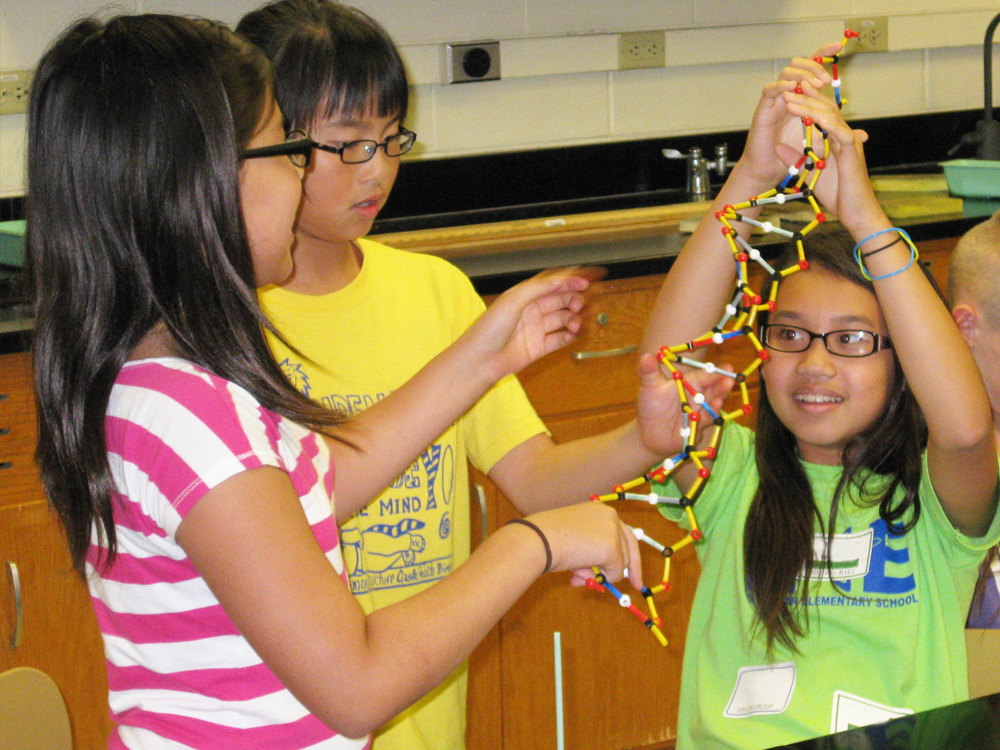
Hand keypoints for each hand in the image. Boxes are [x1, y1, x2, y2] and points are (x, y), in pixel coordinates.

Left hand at [464, 266, 605, 380]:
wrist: (480, 360)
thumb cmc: (490, 328)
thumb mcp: (513, 300)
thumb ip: (538, 288)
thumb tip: (561, 280)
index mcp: (524, 297)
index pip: (551, 285)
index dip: (569, 282)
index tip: (585, 282)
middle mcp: (531, 312)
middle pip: (559, 301)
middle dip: (573, 300)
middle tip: (579, 304)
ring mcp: (535, 330)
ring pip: (562, 320)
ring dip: (573, 319)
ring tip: (575, 324)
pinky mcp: (538, 348)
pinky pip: (559, 340)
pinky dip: (569, 336)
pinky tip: (573, 335)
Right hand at [525, 501, 641, 588]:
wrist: (538, 540)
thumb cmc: (547, 540)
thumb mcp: (574, 543)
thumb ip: (591, 556)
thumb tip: (600, 576)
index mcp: (599, 510)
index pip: (623, 533)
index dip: (630, 555)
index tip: (635, 573)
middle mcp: (610, 516)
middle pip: (630, 548)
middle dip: (627, 570)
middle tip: (634, 586)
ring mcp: (612, 531)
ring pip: (622, 563)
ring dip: (602, 573)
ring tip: (576, 571)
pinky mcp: (612, 548)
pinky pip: (615, 573)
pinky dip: (601, 579)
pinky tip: (579, 570)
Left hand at [635, 352, 734, 456]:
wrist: (648, 433)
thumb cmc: (651, 406)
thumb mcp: (650, 387)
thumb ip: (649, 372)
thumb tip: (646, 355)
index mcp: (688, 383)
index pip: (703, 376)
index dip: (713, 372)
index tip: (727, 367)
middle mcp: (697, 395)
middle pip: (713, 387)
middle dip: (722, 382)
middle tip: (730, 376)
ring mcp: (699, 410)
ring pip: (713, 401)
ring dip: (720, 394)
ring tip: (727, 386)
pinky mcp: (698, 426)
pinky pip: (707, 418)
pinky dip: (711, 412)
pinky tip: (716, 404)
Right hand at [736, 43, 844, 187]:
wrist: (770, 171)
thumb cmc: (793, 156)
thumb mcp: (824, 143)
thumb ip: (842, 135)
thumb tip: (865, 135)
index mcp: (802, 96)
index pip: (812, 68)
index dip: (823, 54)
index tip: (838, 46)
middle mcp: (788, 94)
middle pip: (799, 64)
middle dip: (814, 66)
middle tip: (826, 81)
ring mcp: (775, 101)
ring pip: (786, 72)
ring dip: (802, 75)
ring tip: (813, 86)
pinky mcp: (763, 109)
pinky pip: (770, 89)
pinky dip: (781, 86)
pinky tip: (792, 89)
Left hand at [776, 79, 885, 235]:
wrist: (856, 214)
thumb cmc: (837, 195)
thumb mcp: (808, 173)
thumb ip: (796, 158)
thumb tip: (778, 147)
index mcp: (835, 140)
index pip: (822, 114)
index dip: (807, 101)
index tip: (789, 92)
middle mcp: (845, 136)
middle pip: (826, 108)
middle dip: (806, 97)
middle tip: (788, 88)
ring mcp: (850, 142)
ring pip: (831, 116)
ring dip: (809, 106)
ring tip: (791, 98)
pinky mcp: (853, 152)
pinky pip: (839, 132)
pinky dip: (826, 122)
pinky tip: (812, 115)